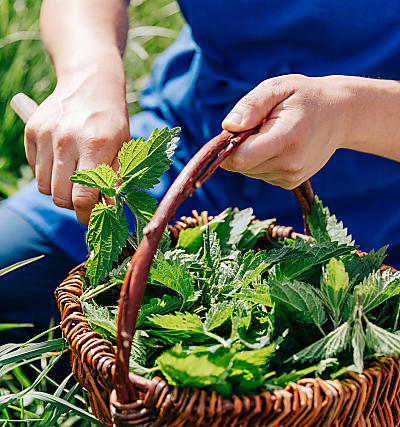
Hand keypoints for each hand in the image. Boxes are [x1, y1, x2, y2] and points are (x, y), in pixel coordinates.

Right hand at [24, 60, 129, 224]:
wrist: (90, 85)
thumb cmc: (111, 122)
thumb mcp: (123, 150)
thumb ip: (116, 181)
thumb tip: (109, 210)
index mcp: (94, 146)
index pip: (82, 197)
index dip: (87, 213)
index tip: (92, 215)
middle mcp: (66, 140)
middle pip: (59, 196)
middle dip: (73, 204)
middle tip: (85, 197)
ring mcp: (46, 135)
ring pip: (44, 186)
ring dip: (59, 189)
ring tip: (74, 176)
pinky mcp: (32, 131)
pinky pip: (35, 170)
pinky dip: (47, 173)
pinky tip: (62, 160)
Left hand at [221, 74, 354, 188]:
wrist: (341, 115)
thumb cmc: (305, 97)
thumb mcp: (278, 88)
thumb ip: (251, 106)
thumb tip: (228, 127)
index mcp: (286, 140)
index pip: (240, 160)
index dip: (228, 147)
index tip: (237, 129)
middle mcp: (290, 165)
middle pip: (241, 167)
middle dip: (240, 147)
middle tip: (260, 126)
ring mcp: (291, 177)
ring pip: (248, 171)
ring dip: (251, 153)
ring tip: (272, 133)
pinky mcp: (290, 183)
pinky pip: (260, 174)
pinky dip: (261, 160)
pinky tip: (278, 145)